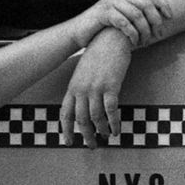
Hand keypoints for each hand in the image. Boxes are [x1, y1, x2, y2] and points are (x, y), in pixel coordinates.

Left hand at [60, 31, 132, 145]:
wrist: (110, 38)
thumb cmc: (99, 54)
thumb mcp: (84, 71)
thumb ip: (82, 88)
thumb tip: (85, 105)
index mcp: (73, 87)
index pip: (66, 114)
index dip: (67, 130)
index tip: (69, 142)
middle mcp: (81, 90)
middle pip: (81, 120)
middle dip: (86, 136)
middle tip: (92, 146)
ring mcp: (95, 88)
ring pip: (96, 118)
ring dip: (102, 131)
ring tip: (107, 137)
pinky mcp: (111, 87)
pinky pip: (111, 111)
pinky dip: (114, 123)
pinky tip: (118, 130)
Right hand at [75, 0, 169, 48]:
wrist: (78, 33)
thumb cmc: (101, 28)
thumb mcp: (120, 18)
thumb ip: (135, 15)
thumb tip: (157, 21)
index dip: (163, 4)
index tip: (170, 17)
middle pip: (146, 5)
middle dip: (156, 21)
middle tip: (158, 35)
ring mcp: (110, 3)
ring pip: (137, 15)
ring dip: (144, 31)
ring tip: (144, 43)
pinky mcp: (103, 13)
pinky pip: (124, 23)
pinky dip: (132, 34)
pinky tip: (133, 43)